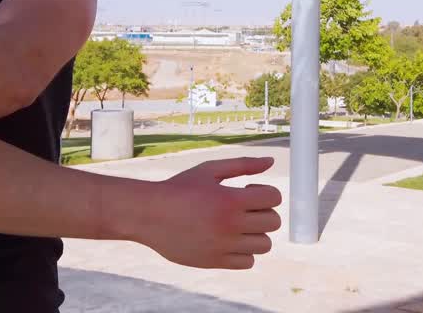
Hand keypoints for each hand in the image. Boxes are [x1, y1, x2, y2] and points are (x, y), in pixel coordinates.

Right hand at [139, 157, 282, 269]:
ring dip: (256, 233)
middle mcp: (230, 224)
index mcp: (231, 199)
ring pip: (264, 245)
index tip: (250, 190)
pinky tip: (229, 240)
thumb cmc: (180, 189)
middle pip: (273, 222)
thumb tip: (271, 160)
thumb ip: (243, 165)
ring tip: (238, 225)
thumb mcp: (210, 170)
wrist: (148, 215)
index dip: (266, 192)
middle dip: (264, 212)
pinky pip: (248, 262)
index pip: (274, 198)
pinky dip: (244, 252)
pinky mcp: (215, 261)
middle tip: (245, 208)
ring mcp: (223, 246)